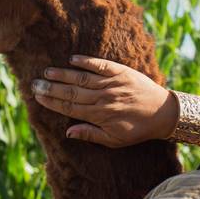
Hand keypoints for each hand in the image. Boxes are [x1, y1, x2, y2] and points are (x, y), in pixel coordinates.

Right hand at [31, 55, 177, 147]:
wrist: (164, 113)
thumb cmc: (137, 129)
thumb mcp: (114, 140)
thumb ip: (90, 134)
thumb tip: (68, 132)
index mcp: (99, 115)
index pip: (70, 107)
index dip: (52, 102)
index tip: (38, 97)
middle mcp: (102, 98)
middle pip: (71, 92)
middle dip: (51, 88)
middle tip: (35, 84)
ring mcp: (111, 83)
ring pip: (82, 78)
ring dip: (63, 74)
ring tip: (48, 71)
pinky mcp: (121, 72)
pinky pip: (100, 65)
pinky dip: (86, 61)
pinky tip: (73, 59)